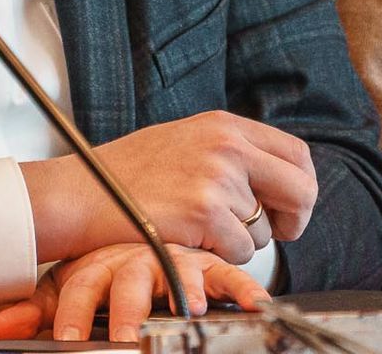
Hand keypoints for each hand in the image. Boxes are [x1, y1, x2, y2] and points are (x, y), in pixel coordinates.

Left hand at [0, 244, 269, 343]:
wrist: (143, 211)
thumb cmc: (108, 262)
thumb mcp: (72, 283)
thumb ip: (37, 309)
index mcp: (100, 261)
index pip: (81, 285)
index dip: (72, 312)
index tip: (68, 338)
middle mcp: (138, 256)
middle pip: (131, 279)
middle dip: (129, 308)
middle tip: (126, 334)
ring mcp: (174, 258)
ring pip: (181, 271)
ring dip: (186, 289)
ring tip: (192, 308)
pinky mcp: (208, 263)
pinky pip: (228, 274)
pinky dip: (243, 287)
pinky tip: (254, 303)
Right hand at [21, 111, 318, 263]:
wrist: (79, 192)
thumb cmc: (124, 174)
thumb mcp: (184, 141)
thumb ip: (228, 152)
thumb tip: (272, 178)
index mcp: (224, 125)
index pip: (297, 154)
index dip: (298, 188)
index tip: (283, 207)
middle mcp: (227, 146)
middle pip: (301, 190)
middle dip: (292, 220)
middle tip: (272, 232)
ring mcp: (217, 178)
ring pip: (263, 230)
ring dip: (238, 241)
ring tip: (197, 229)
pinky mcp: (205, 212)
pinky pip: (239, 251)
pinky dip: (218, 256)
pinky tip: (187, 238)